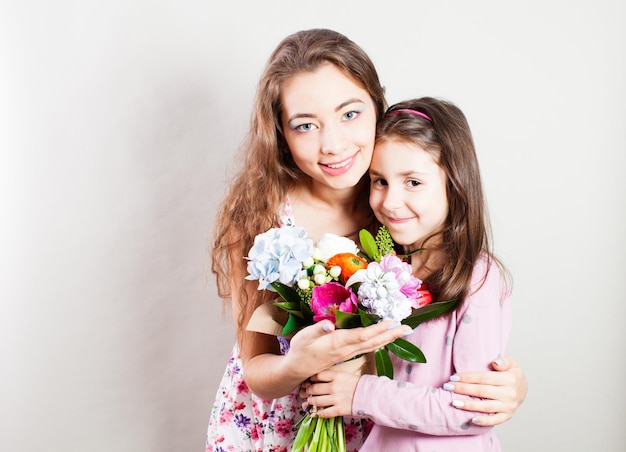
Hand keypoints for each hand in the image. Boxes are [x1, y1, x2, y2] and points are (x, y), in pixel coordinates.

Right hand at [286, 320, 410, 379]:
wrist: (297, 370)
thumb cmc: (300, 350)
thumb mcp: (303, 338)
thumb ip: (316, 330)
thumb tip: (329, 325)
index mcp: (338, 343)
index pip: (361, 335)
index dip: (377, 329)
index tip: (391, 322)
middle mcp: (346, 349)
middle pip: (373, 342)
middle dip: (390, 334)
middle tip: (407, 328)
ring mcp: (348, 353)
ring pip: (372, 345)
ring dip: (388, 338)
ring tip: (401, 331)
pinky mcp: (347, 353)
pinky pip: (367, 347)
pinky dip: (379, 341)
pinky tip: (385, 338)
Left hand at [300, 370, 359, 417]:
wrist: (371, 396)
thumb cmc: (358, 384)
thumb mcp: (345, 375)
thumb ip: (333, 376)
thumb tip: (319, 379)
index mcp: (336, 376)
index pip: (317, 375)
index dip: (311, 378)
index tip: (309, 381)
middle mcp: (334, 387)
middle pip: (314, 388)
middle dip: (308, 391)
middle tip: (307, 392)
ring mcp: (336, 399)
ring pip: (316, 401)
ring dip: (310, 402)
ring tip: (310, 402)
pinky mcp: (338, 410)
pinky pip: (324, 413)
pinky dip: (317, 413)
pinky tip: (316, 413)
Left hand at [445, 356, 526, 425]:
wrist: (524, 389)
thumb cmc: (512, 374)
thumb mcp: (512, 363)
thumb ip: (504, 361)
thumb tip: (495, 363)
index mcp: (509, 379)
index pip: (484, 378)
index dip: (468, 377)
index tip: (453, 377)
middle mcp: (509, 394)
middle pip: (482, 391)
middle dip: (463, 389)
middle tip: (447, 387)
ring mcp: (508, 406)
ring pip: (486, 407)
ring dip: (469, 405)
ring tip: (454, 402)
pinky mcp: (507, 416)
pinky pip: (495, 420)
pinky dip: (484, 421)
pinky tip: (471, 419)